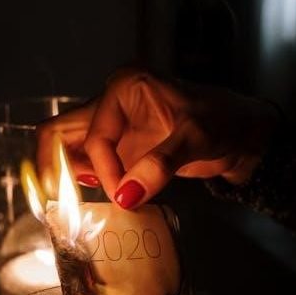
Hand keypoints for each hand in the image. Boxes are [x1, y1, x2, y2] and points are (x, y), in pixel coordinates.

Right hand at [37, 69, 278, 207]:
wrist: (240, 135)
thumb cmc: (223, 122)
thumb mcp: (195, 137)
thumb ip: (159, 165)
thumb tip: (124, 198)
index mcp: (123, 88)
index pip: (94, 136)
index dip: (105, 170)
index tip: (124, 196)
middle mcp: (111, 106)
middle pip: (61, 134)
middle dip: (54, 168)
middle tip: (57, 202)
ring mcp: (114, 130)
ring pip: (71, 152)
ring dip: (69, 179)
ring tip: (75, 206)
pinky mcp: (121, 151)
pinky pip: (90, 167)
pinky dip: (86, 185)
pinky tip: (94, 200)